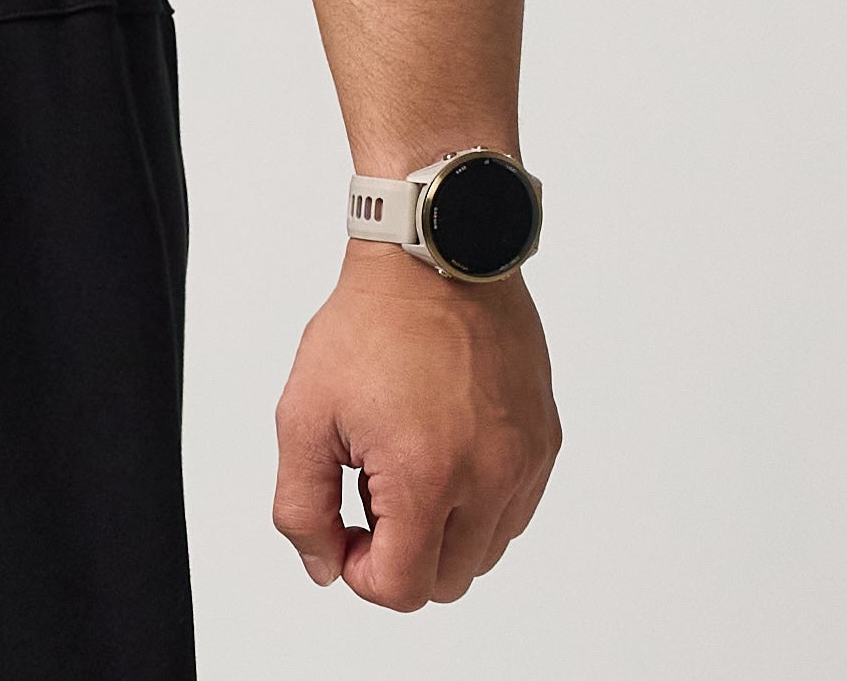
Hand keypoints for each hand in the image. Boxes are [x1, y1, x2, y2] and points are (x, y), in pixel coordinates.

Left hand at [272, 245, 559, 607]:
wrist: (433, 257)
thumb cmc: (370, 325)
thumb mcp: (303, 413)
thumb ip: (302, 506)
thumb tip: (324, 565)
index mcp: (426, 476)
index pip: (403, 588)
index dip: (360, 571)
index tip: (344, 525)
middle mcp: (489, 478)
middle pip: (447, 581)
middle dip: (401, 551)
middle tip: (371, 484)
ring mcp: (524, 462)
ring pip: (485, 551)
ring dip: (443, 530)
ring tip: (408, 459)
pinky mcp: (544, 441)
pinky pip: (514, 509)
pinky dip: (478, 501)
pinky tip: (444, 446)